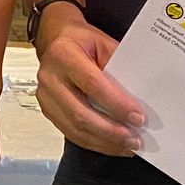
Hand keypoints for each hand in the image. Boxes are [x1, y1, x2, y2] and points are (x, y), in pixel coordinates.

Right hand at [33, 9, 142, 155]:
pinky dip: (94, 142)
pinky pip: (70, 132)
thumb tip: (140, 98)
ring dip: (104, 141)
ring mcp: (45, 96)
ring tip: (128, 146)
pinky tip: (112, 145)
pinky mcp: (47, 109)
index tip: (138, 117)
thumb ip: (119, 67)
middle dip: (111, 131)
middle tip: (135, 139)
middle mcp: (50, 76)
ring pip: (74, 128)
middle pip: (80, 113)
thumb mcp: (103, 43)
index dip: (116, 104)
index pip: (92, 84)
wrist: (56, 38)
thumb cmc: (81, 40)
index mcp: (63, 54)